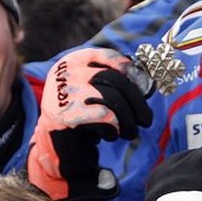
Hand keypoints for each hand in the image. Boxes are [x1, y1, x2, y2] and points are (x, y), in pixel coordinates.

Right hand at [27, 48, 152, 200]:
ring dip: (128, 119)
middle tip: (146, 120)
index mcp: (74, 61)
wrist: (55, 144)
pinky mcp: (67, 113)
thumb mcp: (94, 92)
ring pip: (112, 98)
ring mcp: (65, 91)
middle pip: (115, 79)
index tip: (145, 89)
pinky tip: (109, 135)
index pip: (109, 57)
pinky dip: (113, 128)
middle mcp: (67, 71)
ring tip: (130, 132)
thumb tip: (146, 85)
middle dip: (137, 101)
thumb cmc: (81, 116)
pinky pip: (105, 116)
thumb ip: (114, 82)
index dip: (131, 72)